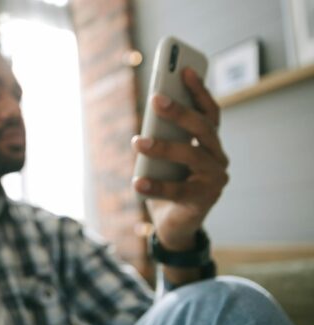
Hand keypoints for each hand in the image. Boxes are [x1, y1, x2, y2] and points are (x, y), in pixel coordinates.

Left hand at [132, 68, 228, 249]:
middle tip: (156, 98)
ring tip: (138, 141)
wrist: (173, 224)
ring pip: (192, 156)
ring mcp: (214, 180)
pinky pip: (178, 191)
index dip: (199, 91)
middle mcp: (218, 158)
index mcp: (210, 143)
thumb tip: (151, 110)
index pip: (210, 112)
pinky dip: (155, 186)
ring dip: (163, 146)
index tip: (185, 70)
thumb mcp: (163, 156)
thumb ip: (162, 135)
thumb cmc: (168, 182)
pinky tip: (137, 182)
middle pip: (203, 128)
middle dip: (180, 111)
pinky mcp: (203, 202)